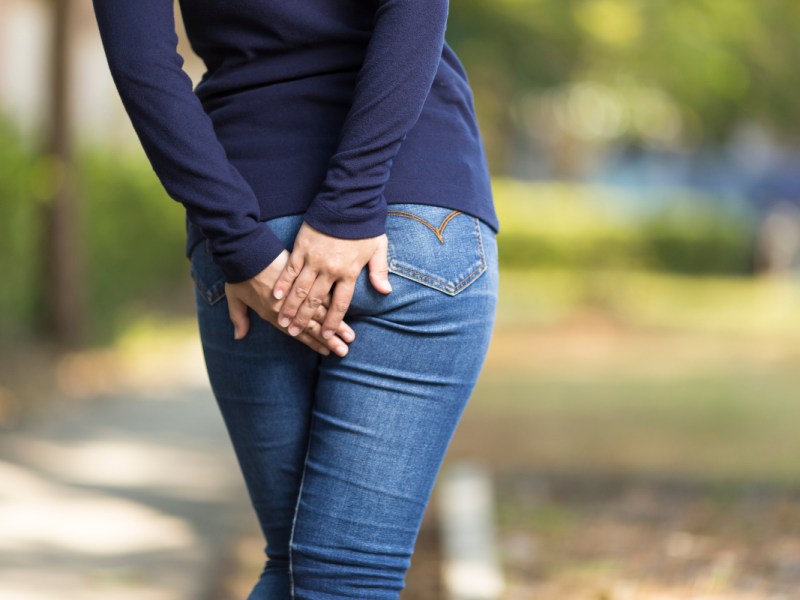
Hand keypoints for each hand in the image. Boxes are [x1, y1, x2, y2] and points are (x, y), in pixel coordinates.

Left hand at [225, 249, 354, 356]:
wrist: (244, 251)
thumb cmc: (238, 274)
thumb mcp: (234, 298)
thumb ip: (238, 318)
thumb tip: (238, 338)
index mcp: (271, 314)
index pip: (297, 333)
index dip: (312, 343)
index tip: (326, 352)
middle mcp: (287, 308)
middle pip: (313, 327)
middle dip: (330, 340)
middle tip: (344, 351)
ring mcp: (297, 293)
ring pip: (321, 313)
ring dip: (337, 325)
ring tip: (350, 337)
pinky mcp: (304, 276)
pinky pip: (322, 293)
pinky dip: (333, 304)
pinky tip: (344, 312)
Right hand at [272, 221, 391, 339]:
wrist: (348, 201)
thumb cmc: (364, 226)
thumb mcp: (378, 248)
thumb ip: (379, 271)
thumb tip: (386, 291)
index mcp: (349, 272)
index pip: (340, 303)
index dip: (334, 322)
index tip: (327, 336)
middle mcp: (330, 269)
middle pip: (316, 300)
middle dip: (305, 319)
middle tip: (294, 332)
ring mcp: (314, 259)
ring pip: (300, 288)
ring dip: (291, 306)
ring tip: (283, 321)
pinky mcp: (302, 248)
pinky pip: (290, 269)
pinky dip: (283, 283)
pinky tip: (276, 296)